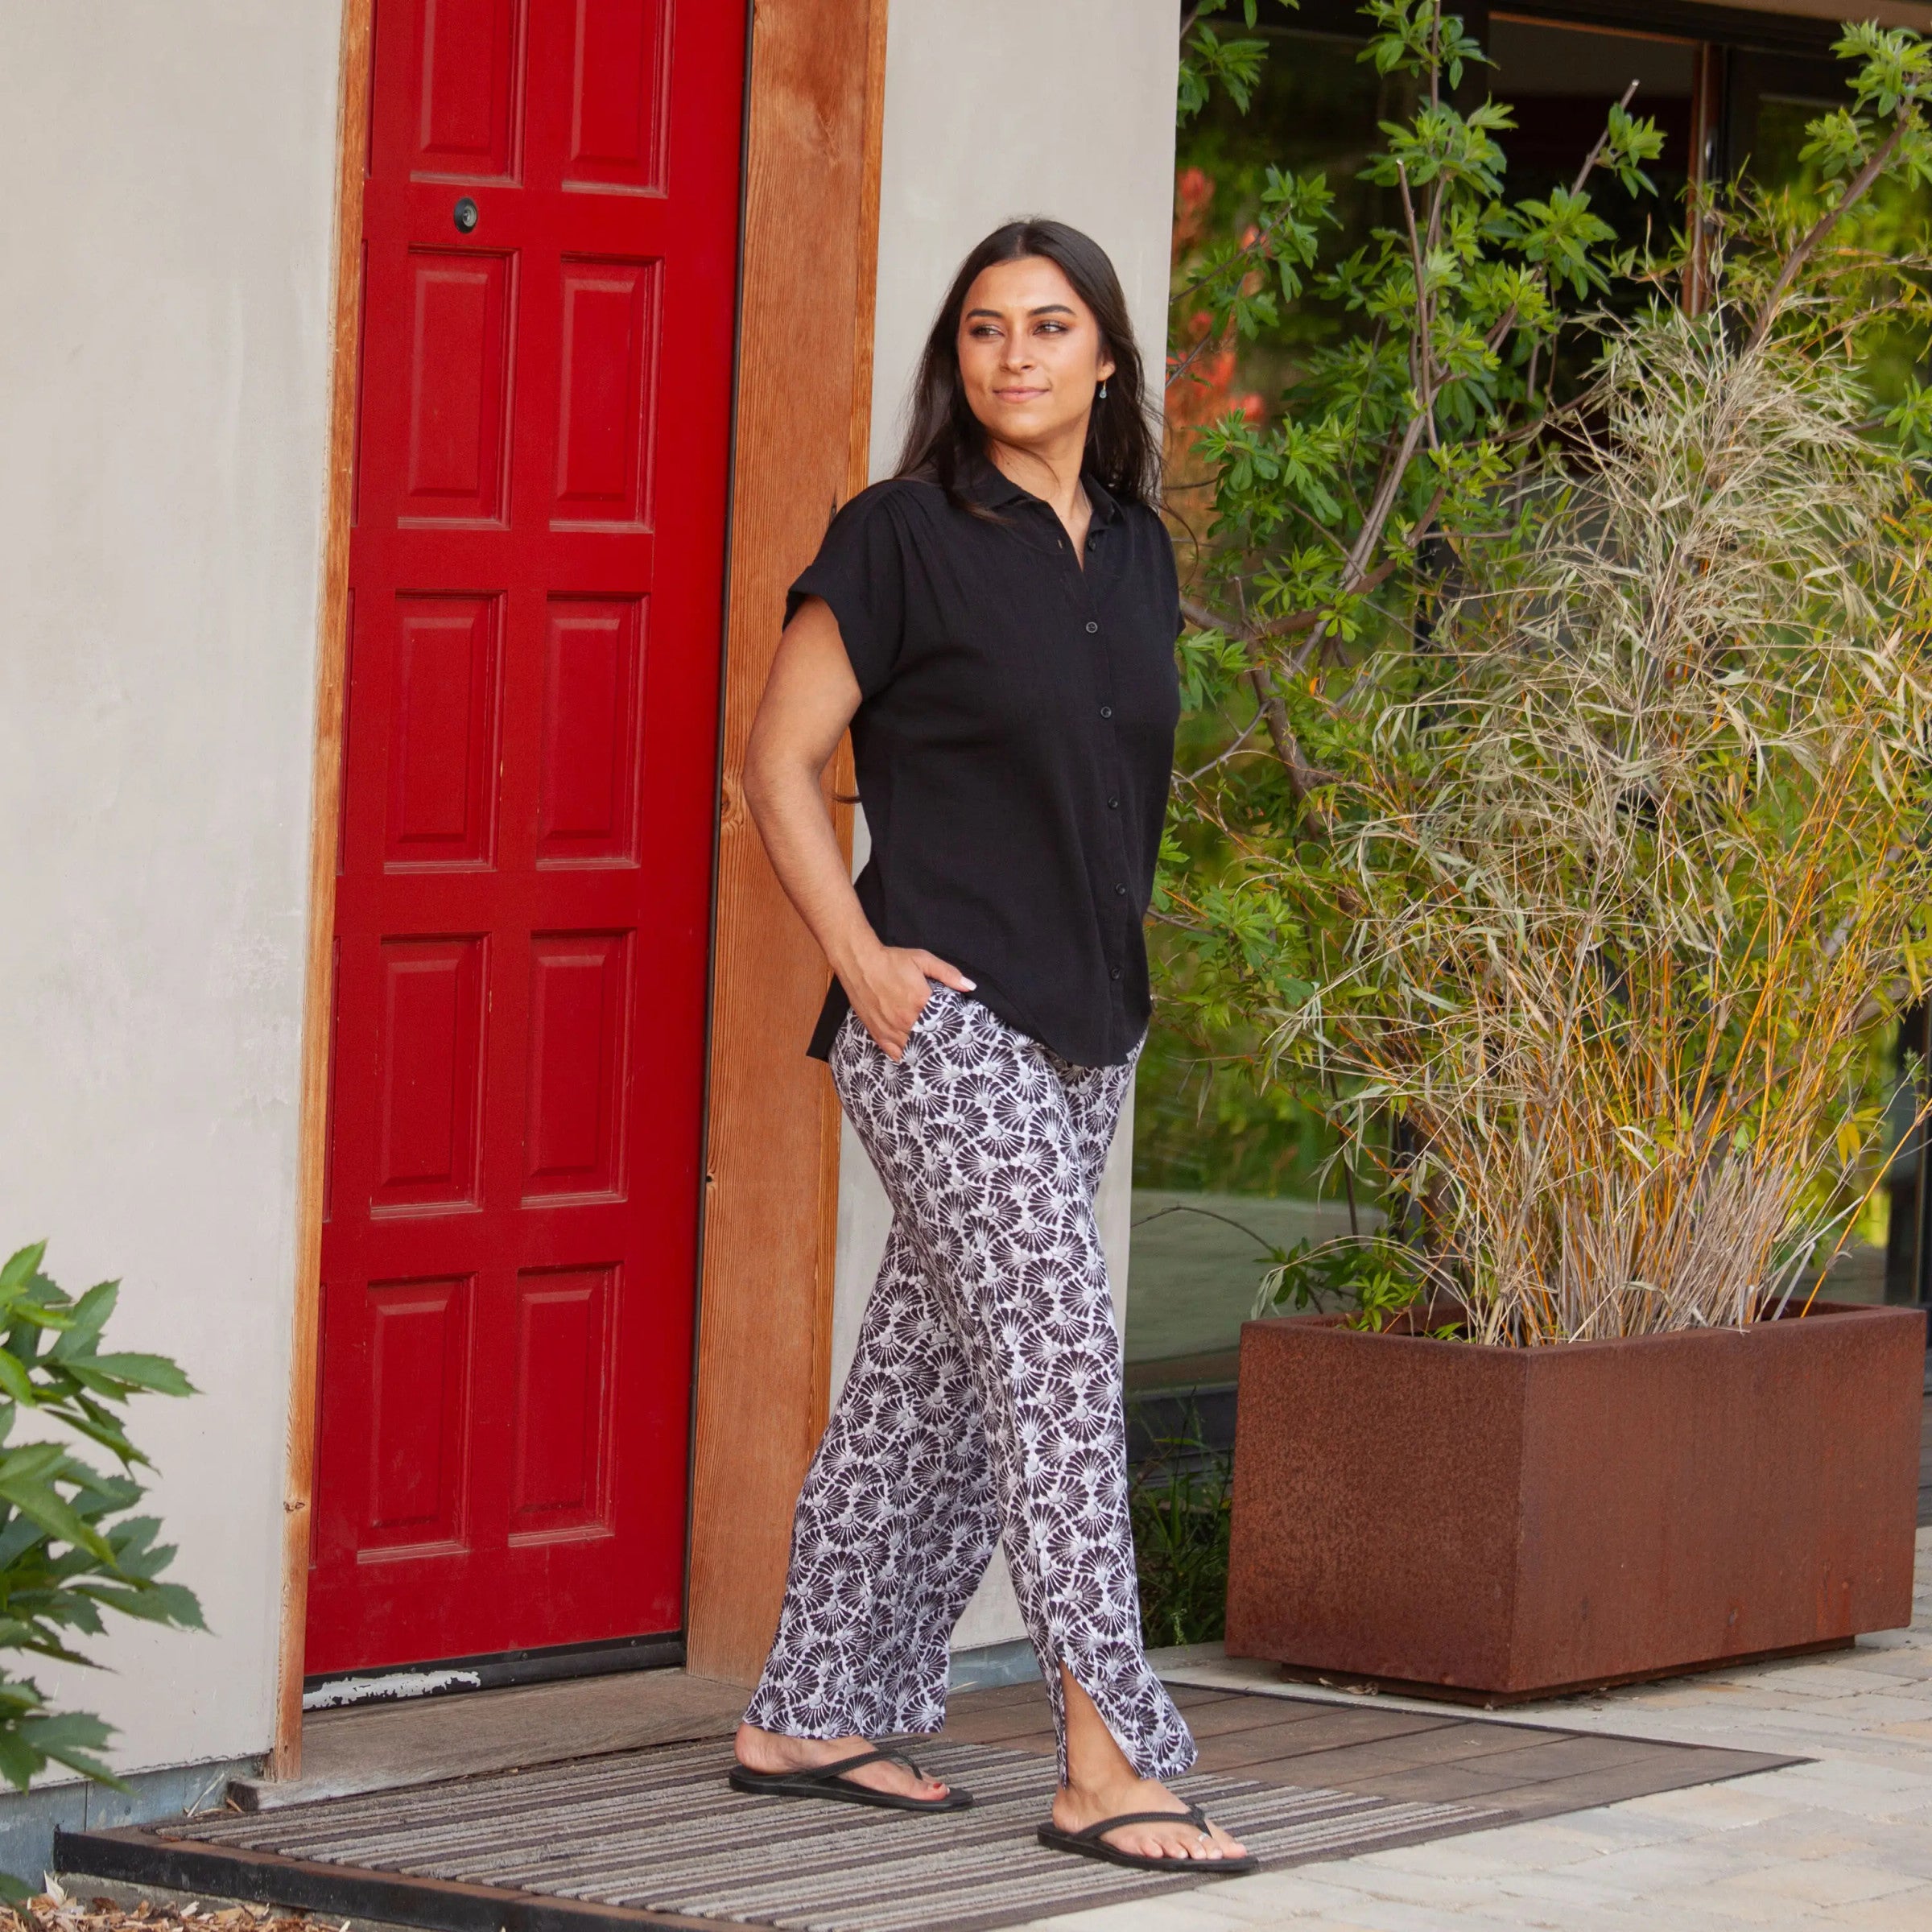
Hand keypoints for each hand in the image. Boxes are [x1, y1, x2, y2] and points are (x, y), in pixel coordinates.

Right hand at [844, 945, 974, 1060]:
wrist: (859, 963)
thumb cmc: (891, 960)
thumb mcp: (923, 959)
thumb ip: (948, 973)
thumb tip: (970, 986)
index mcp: (920, 1002)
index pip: (944, 1024)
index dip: (953, 1029)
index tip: (961, 1034)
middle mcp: (906, 1019)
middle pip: (930, 1039)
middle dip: (939, 1042)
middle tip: (949, 1045)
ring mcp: (891, 1029)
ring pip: (913, 1049)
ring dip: (924, 1050)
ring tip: (934, 1052)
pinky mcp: (877, 1033)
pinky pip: (894, 1053)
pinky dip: (905, 1056)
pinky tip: (913, 1055)